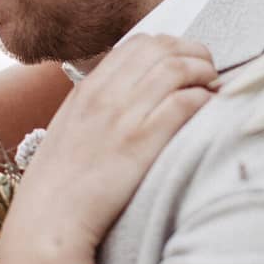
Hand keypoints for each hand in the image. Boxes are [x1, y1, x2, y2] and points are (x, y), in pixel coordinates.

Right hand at [0, 35, 217, 262]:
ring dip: (205, 74)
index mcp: (88, 88)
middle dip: (195, 54)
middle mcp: (106, 94)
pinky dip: (204, 100)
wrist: (49, 220)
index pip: (139, 44)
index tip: (186, 63)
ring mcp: (123, 116)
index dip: (172, 47)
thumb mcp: (71, 129)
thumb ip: (98, 106)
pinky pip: (184, 103)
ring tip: (215, 89)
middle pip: (163, 48)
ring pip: (177, 68)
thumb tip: (134, 94)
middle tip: (209, 73)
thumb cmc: (61, 184)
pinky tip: (209, 109)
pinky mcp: (141, 142)